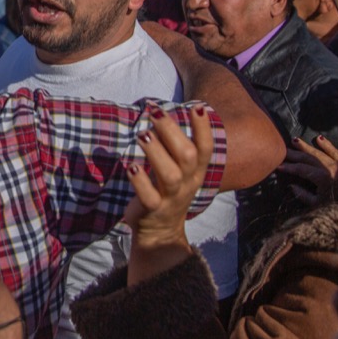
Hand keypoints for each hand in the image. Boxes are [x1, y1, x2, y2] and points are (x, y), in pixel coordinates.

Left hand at [124, 104, 214, 252]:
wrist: (160, 232)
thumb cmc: (168, 190)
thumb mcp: (179, 169)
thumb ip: (173, 146)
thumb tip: (160, 115)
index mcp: (195, 171)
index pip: (205, 148)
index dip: (203, 128)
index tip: (197, 106)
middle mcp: (187, 183)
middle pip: (186, 155)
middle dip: (172, 131)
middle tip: (155, 112)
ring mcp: (170, 197)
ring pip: (169, 175)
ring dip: (156, 152)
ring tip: (143, 135)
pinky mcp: (152, 209)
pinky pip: (149, 196)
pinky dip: (140, 181)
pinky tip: (131, 167)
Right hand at [279, 135, 337, 205]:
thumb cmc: (335, 206)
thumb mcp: (317, 204)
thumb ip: (303, 195)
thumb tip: (291, 185)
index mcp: (323, 179)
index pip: (302, 169)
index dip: (289, 167)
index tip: (279, 165)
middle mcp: (331, 169)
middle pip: (308, 158)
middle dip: (294, 154)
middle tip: (283, 151)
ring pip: (319, 153)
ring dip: (306, 147)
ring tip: (294, 141)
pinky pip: (335, 151)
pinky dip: (327, 144)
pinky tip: (318, 138)